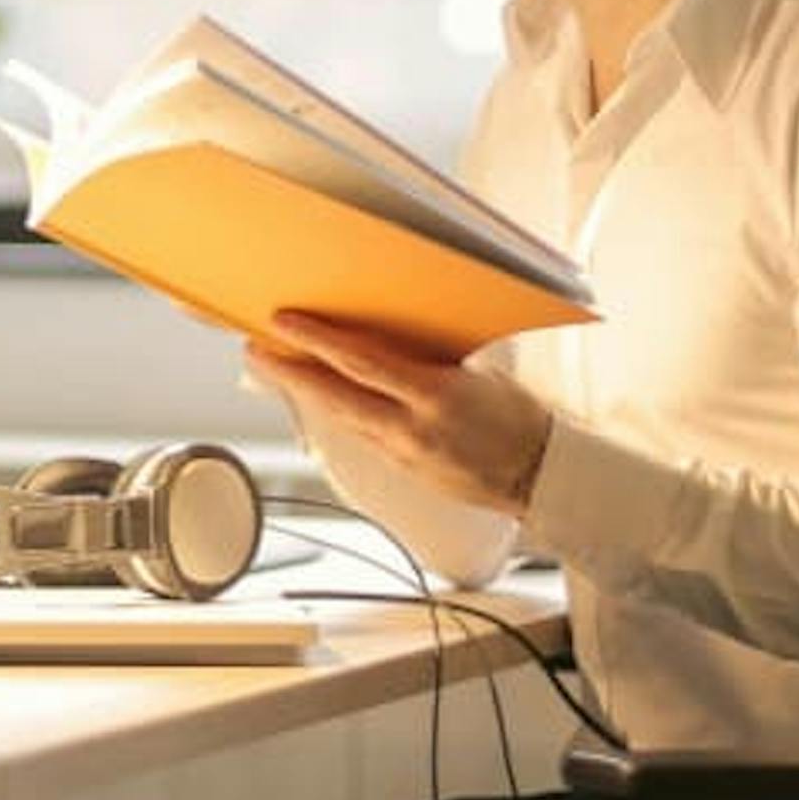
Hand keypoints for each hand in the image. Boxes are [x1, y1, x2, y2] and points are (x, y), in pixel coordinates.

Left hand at [247, 311, 553, 517]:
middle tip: (256, 350)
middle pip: (336, 396)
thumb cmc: (522, 420)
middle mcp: (412, 429)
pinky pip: (363, 434)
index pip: (362, 362)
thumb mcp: (481, 374)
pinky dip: (339, 413)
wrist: (543, 477)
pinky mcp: (405, 471)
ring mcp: (405, 455)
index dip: (317, 341)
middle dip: (290, 372)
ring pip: (343, 418)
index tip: (284, 322)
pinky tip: (324, 398)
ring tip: (278, 367)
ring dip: (307, 392)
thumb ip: (431, 359)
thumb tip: (389, 337)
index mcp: (436, 396)